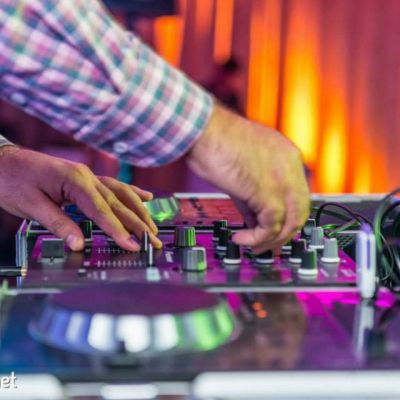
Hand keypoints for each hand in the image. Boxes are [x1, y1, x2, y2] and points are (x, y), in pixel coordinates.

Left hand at [0, 146, 160, 250]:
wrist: (1, 160)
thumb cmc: (11, 180)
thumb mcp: (30, 206)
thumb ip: (58, 224)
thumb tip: (79, 245)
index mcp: (75, 180)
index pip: (102, 211)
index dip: (118, 230)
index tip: (133, 245)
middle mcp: (87, 176)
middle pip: (118, 203)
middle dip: (137, 223)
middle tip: (153, 241)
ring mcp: (88, 175)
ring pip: (121, 194)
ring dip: (139, 210)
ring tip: (153, 226)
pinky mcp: (86, 178)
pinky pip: (114, 186)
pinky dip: (131, 192)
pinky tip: (145, 197)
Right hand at [187, 104, 309, 253]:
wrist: (202, 130)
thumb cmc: (215, 141)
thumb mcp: (243, 170)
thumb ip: (253, 195)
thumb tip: (253, 219)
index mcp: (288, 156)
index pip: (297, 195)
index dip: (287, 217)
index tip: (272, 230)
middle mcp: (291, 167)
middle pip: (300, 211)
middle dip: (284, 233)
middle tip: (267, 245)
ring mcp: (282, 179)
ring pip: (291, 222)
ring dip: (272, 240)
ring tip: (253, 246)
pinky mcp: (268, 191)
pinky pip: (271, 226)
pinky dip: (257, 238)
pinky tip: (241, 238)